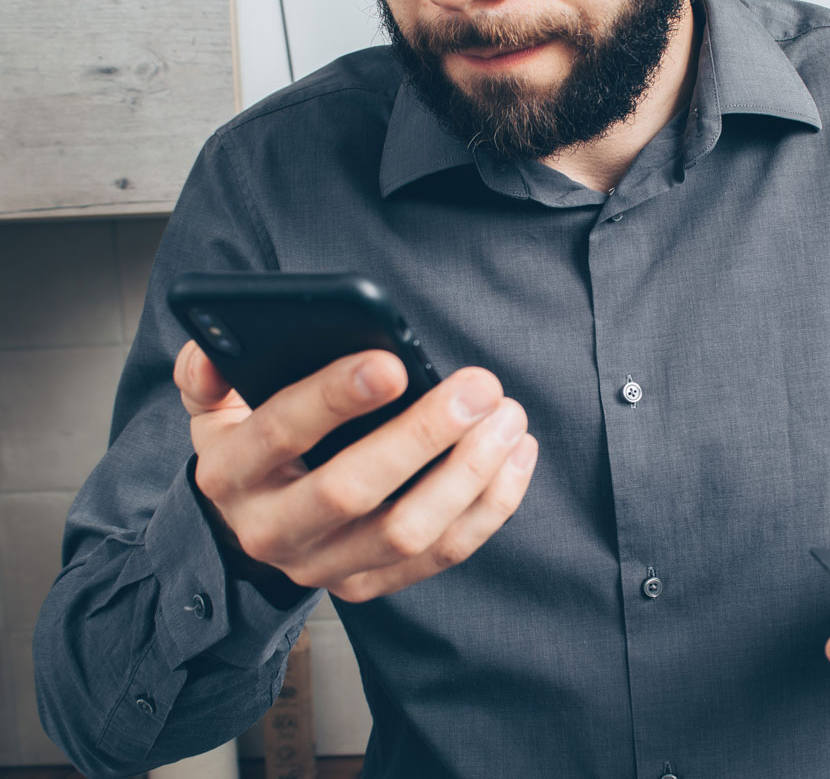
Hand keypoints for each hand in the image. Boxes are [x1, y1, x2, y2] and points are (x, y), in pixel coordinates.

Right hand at [173, 341, 537, 601]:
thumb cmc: (250, 448)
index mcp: (231, 473)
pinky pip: (442, 554)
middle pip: (353, 490)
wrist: (248, 528)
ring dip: (469, 473)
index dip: (334, 397)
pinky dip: (489, 507)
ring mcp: (323, 568)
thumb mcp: (213, 407)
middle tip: (479, 389)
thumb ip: (209, 371)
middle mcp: (272, 530)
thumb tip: (214, 346)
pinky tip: (517, 456)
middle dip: (424, 435)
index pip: (279, 432)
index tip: (393, 363)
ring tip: (508, 418)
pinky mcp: (369, 586)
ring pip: (408, 531)